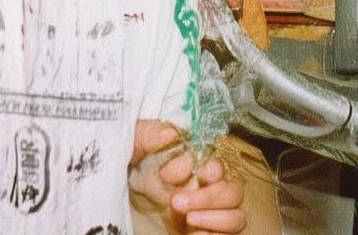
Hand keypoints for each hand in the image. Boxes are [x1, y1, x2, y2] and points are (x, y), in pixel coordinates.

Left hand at [130, 120, 244, 234]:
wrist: (121, 204)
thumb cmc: (131, 171)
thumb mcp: (132, 150)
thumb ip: (148, 137)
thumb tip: (170, 133)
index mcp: (197, 167)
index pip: (219, 166)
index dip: (216, 169)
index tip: (205, 172)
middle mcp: (209, 190)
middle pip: (233, 192)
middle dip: (210, 197)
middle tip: (176, 202)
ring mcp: (211, 214)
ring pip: (237, 217)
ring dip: (216, 219)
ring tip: (189, 221)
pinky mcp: (207, 232)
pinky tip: (193, 234)